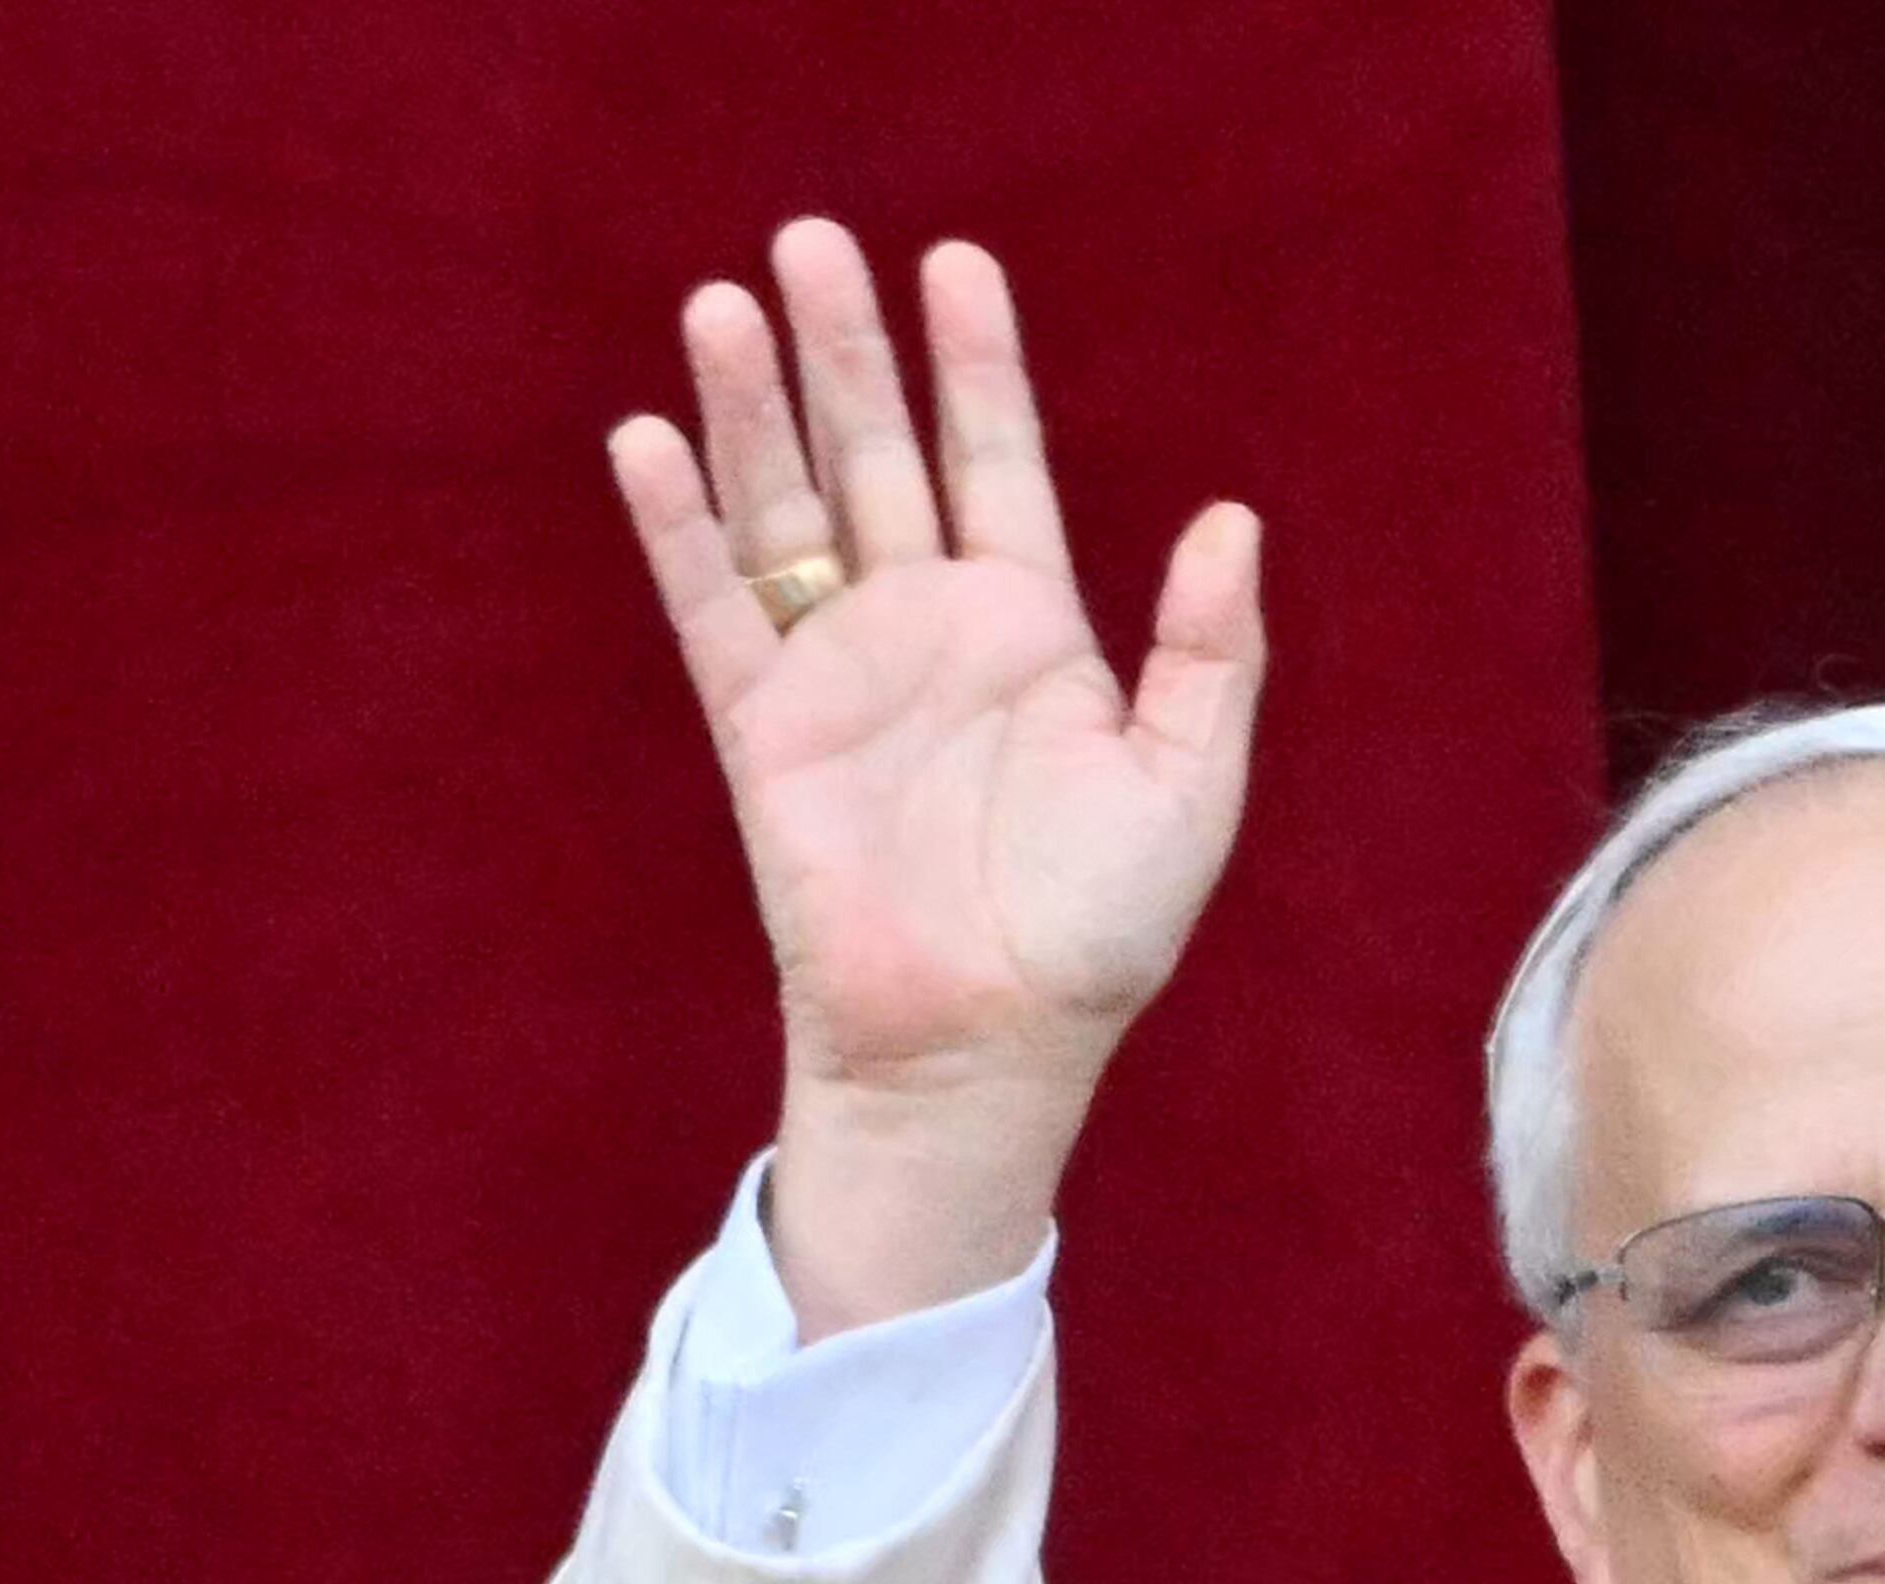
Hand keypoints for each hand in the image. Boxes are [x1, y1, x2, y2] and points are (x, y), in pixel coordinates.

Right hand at [608, 221, 1263, 1331]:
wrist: (987, 1043)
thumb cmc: (1096, 931)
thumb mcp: (1185, 784)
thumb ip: (1208, 652)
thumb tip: (1232, 518)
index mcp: (1036, 632)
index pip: (999, 463)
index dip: (977, 365)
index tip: (957, 263)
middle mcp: (930, 631)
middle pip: (881, 456)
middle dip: (849, 352)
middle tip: (813, 240)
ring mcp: (841, 673)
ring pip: (788, 509)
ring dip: (755, 410)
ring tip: (727, 301)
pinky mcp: (766, 730)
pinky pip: (715, 608)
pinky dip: (680, 528)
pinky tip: (652, 438)